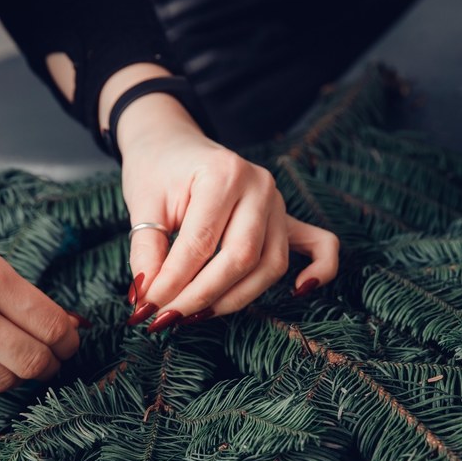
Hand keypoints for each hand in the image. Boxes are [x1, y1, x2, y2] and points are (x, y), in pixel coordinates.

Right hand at [0, 196, 80, 395]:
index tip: (71, 340)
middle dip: (51, 363)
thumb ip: (15, 289)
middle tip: (52, 358)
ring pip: (1, 381)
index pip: (52, 325)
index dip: (70, 339)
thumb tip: (66, 322)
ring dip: (16, 375)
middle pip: (33, 361)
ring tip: (14, 360)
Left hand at [117, 97, 339, 331]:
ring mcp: (279, 202)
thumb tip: (149, 299)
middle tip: (167, 318)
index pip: (201, 243)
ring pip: (271, 265)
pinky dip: (319, 270)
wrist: (173, 143)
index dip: (173, 282)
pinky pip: (319, 244)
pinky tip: (299, 291)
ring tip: (196, 314)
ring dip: (236, 298)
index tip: (147, 308)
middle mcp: (260, 186)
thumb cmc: (157, 171)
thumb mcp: (142, 205)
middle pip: (241, 258)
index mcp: (224, 173)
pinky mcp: (287, 216)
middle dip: (202, 296)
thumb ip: (148, 252)